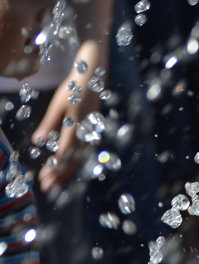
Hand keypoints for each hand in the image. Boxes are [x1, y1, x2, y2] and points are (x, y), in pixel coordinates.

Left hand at [32, 58, 101, 191]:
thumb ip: (49, 124)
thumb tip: (38, 142)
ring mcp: (92, 133)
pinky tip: (69, 166)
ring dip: (68, 171)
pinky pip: (85, 152)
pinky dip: (76, 162)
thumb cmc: (73, 88)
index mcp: (76, 126)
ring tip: (56, 181)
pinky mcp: (93, 131)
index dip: (54, 168)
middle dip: (60, 175)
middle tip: (48, 187)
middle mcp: (86, 133)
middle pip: (73, 160)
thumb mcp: (57, 105)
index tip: (44, 179)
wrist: (95, 76)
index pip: (64, 153)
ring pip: (80, 158)